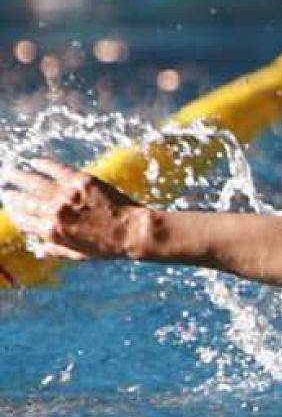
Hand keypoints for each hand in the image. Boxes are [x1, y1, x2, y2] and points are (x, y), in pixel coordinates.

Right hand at [0, 160, 146, 260]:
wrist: (133, 231)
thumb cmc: (108, 247)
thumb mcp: (79, 255)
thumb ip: (57, 250)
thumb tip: (40, 249)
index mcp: (51, 231)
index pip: (23, 220)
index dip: (15, 213)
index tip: (11, 207)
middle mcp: (55, 212)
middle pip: (25, 200)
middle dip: (13, 194)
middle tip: (6, 189)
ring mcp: (67, 195)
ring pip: (35, 182)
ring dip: (19, 176)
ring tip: (9, 171)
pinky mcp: (81, 181)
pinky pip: (57, 169)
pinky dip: (44, 164)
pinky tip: (36, 161)